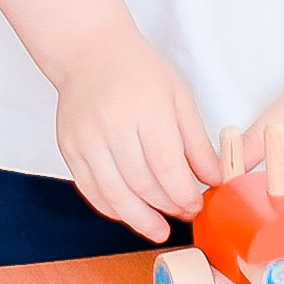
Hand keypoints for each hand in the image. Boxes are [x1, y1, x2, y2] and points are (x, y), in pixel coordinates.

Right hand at [53, 29, 221, 242]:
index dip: (183, 193)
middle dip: (166, 206)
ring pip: (113, 193)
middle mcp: (111, 126)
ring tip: (159, 230)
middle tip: (184, 215)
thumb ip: (196, 142)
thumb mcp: (179, 98)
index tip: (197, 206)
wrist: (90, 53)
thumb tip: (214, 179)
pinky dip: (112, 208)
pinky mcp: (68, 149)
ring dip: (138, 218)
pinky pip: (91, 189)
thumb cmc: (141, 72)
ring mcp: (85, 139)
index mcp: (146, 109)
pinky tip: (131, 214)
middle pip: (141, 183)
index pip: (166, 165)